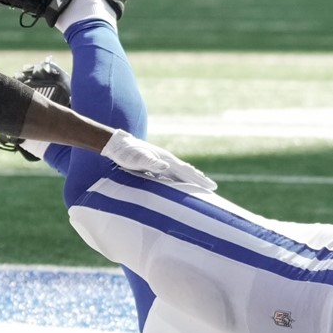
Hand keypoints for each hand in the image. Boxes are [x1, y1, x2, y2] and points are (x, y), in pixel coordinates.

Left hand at [101, 129, 215, 189]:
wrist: (118, 144)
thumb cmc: (127, 153)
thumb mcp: (138, 159)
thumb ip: (151, 163)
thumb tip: (167, 167)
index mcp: (166, 160)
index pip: (187, 172)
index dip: (199, 180)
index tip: (211, 187)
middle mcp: (167, 160)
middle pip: (188, 171)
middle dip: (200, 180)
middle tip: (213, 188)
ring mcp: (162, 162)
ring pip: (181, 172)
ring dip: (192, 178)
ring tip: (202, 183)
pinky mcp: (156, 165)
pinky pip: (173, 174)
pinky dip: (181, 178)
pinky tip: (180, 182)